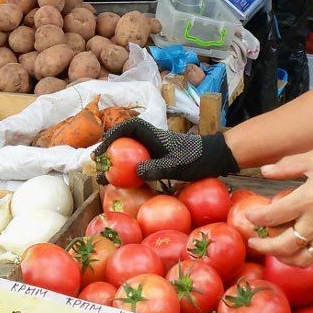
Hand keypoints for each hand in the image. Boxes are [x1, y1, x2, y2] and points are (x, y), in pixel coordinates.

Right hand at [92, 119, 237, 182]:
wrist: (215, 158)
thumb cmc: (199, 159)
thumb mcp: (179, 165)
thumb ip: (158, 167)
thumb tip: (136, 172)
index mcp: (154, 135)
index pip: (127, 127)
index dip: (111, 136)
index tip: (101, 150)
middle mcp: (150, 140)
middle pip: (123, 141)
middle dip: (108, 153)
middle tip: (97, 168)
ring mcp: (153, 150)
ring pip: (128, 153)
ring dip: (115, 164)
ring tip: (103, 179)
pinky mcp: (157, 159)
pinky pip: (137, 162)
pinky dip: (127, 171)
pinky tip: (122, 184)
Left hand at [244, 149, 312, 266]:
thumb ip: (287, 166)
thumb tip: (265, 171)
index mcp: (306, 200)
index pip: (272, 216)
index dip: (256, 218)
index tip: (249, 215)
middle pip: (281, 245)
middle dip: (263, 246)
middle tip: (253, 241)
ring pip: (298, 258)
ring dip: (281, 257)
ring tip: (272, 250)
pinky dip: (302, 258)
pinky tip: (296, 250)